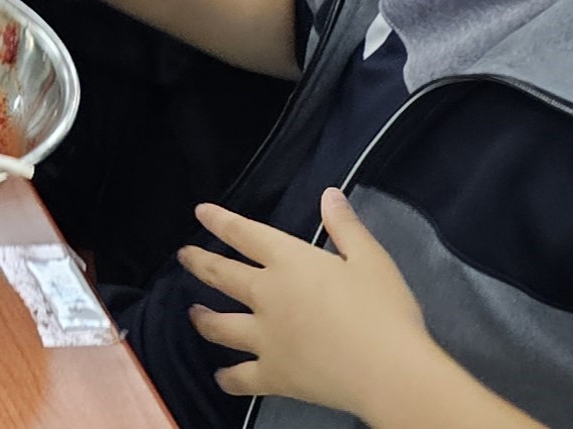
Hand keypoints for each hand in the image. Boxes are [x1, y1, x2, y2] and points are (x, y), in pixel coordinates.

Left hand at [182, 192, 452, 418]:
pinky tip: (221, 377)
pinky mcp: (273, 375)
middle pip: (221, 275)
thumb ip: (346, 227)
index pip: (244, 234)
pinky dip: (228, 378)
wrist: (389, 372)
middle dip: (198, 262)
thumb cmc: (385, 312)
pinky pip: (240, 377)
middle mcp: (267, 296)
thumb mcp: (372, 260)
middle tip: (184, 256)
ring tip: (194, 312)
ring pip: (219, 325)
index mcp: (289, 262)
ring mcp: (265, 337)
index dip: (219, 221)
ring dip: (202, 317)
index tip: (201, 212)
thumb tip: (329, 194)